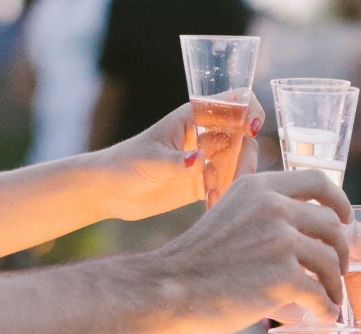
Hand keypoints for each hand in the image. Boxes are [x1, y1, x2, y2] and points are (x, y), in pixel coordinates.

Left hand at [95, 91, 265, 220]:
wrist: (110, 192)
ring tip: (220, 196)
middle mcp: (206, 134)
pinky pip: (229, 185)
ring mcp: (207, 159)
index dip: (249, 110)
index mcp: (194, 116)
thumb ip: (176, 161)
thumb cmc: (125, 164)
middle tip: (235, 180)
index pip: (234, 101)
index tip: (250, 130)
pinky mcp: (204, 182)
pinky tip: (212, 206)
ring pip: (240, 162)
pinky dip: (228, 194)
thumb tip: (200, 160)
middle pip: (244, 137)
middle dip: (246, 157)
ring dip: (239, 178)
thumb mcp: (150, 160)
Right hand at [143, 170, 350, 333]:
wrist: (169, 287)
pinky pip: (320, 294)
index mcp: (261, 188)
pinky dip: (326, 307)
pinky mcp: (284, 277)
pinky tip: (322, 315)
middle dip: (341, 251)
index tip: (346, 219)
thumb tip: (296, 217)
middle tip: (338, 269)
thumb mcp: (229, 210)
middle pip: (332, 225)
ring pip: (331, 262)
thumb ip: (260, 207)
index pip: (318, 181)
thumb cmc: (196, 258)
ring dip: (335, 284)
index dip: (339, 201)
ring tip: (328, 298)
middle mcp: (274, 208)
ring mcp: (281, 241)